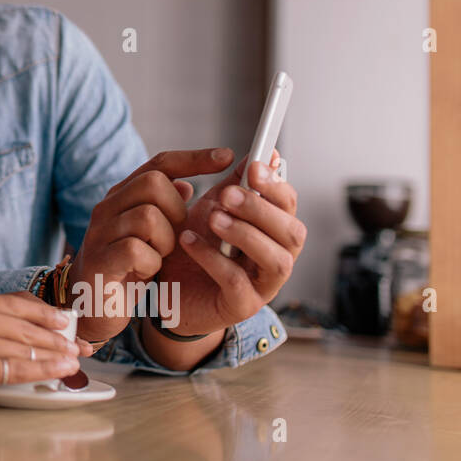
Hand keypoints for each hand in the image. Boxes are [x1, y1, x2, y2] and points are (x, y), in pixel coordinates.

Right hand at [0, 292, 92, 407]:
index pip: (16, 303)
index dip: (44, 312)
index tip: (61, 318)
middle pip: (29, 322)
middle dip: (58, 332)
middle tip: (79, 338)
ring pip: (29, 344)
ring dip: (57, 351)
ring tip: (77, 355)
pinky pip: (20, 366)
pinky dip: (46, 367)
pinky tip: (62, 368)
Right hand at [70, 148, 234, 342]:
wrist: (91, 307)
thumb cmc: (125, 270)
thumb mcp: (151, 237)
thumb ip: (165, 211)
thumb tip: (186, 184)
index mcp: (122, 197)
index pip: (159, 164)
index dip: (194, 158)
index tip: (228, 156)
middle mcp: (107, 207)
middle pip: (153, 183)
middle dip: (177, 210)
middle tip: (175, 237)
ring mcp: (99, 232)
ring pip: (147, 216)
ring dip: (165, 241)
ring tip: (158, 257)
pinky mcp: (99, 260)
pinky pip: (136, 250)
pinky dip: (151, 263)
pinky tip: (146, 272)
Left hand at [158, 149, 305, 336]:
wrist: (167, 289)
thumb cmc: (197, 246)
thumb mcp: (215, 208)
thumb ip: (237, 184)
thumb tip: (264, 154)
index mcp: (273, 231)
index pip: (289, 206)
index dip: (276, 185)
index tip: (254, 167)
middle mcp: (277, 258)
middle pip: (292, 233)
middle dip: (261, 210)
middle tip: (226, 195)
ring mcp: (263, 286)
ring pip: (275, 261)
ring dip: (245, 234)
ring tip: (213, 218)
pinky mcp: (240, 306)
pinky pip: (236, 282)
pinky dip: (213, 258)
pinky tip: (188, 240)